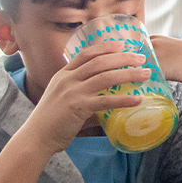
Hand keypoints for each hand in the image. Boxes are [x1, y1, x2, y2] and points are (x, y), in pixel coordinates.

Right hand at [25, 41, 147, 156]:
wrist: (35, 138)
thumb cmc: (51, 121)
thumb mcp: (65, 100)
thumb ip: (86, 98)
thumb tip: (110, 107)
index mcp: (63, 75)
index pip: (86, 54)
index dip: (105, 47)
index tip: (121, 44)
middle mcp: (68, 80)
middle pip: (100, 62)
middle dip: (123, 58)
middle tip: (141, 58)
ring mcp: (73, 93)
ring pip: (106, 77)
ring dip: (129, 74)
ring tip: (146, 74)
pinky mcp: (78, 108)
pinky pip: (106, 101)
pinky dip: (123, 99)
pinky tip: (137, 100)